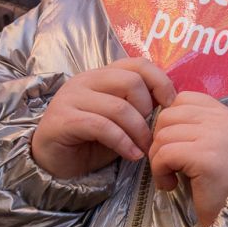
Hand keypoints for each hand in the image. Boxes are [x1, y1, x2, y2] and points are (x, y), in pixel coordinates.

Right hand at [31, 57, 175, 178]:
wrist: (56, 162)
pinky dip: (122, 142)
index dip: (160, 81)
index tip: (171, 104)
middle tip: (151, 132)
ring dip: (138, 132)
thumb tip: (171, 100)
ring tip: (144, 148)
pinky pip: (101, 126)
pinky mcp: (63, 120)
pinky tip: (132, 155)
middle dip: (147, 110)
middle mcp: (86, 80)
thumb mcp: (122, 120)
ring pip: (118, 107)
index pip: (138, 64)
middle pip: (131, 81)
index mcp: (103, 75)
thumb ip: (140, 105)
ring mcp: (71, 98)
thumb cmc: (92, 140)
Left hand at [148, 92, 227, 226]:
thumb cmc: (220, 185)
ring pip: (163, 135)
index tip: (174, 145)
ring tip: (170, 176)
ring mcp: (216, 136)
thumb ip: (194, 127)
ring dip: (158, 160)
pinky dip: (159, 171)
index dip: (170, 122)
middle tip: (168, 165)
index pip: (185, 99)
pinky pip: (165, 154)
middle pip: (169, 115)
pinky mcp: (205, 156)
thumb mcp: (210, 146)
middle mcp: (225, 120)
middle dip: (160, 141)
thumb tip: (159, 118)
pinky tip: (170, 184)